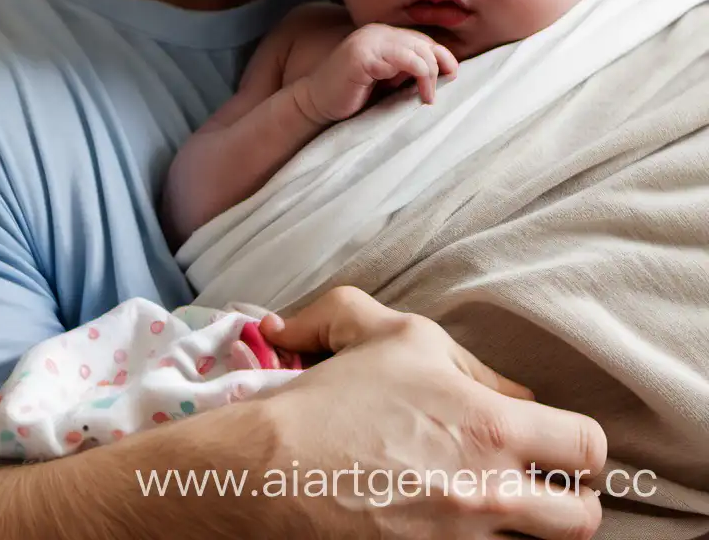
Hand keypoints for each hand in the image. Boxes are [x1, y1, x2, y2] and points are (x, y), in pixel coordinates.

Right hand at [251, 287, 604, 538]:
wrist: (269, 469)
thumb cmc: (331, 396)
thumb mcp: (394, 335)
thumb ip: (463, 354)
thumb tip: (509, 387)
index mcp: (488, 424)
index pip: (586, 446)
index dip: (577, 448)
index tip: (555, 449)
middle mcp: (488, 492)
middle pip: (583, 521)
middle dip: (569, 506)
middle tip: (537, 492)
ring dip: (522, 533)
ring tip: (490, 513)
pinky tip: (452, 531)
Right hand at [296, 24, 457, 124]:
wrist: (316, 104)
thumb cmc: (353, 96)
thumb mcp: (387, 80)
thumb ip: (408, 70)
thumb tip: (446, 72)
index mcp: (382, 35)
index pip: (423, 40)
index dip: (442, 57)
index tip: (451, 78)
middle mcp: (377, 32)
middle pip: (424, 43)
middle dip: (438, 68)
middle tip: (432, 95)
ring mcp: (369, 41)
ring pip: (418, 50)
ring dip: (429, 75)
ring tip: (426, 98)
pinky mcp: (363, 55)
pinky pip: (404, 60)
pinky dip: (419, 76)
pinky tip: (417, 96)